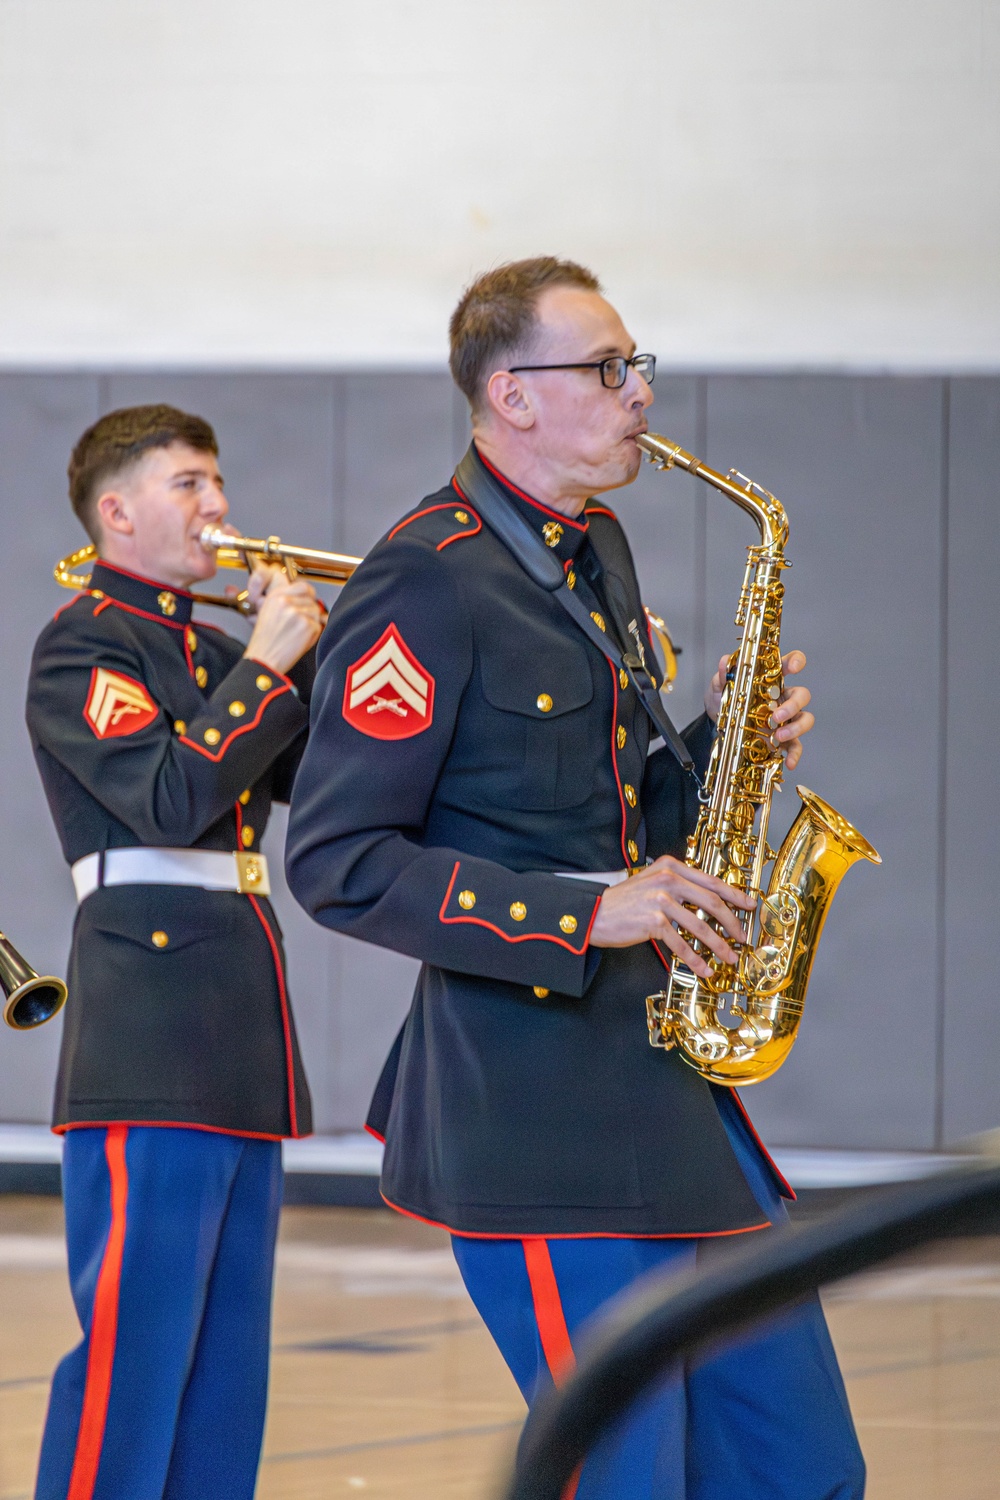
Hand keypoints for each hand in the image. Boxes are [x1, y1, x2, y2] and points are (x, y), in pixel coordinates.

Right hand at [243, 570, 323, 675]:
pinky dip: (312, 636)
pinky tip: (299, 641)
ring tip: (296, 635)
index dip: (308, 595)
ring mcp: (296, 612)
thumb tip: (306, 595)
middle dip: (309, 613)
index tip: (307, 602)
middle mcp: (285, 601)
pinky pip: (318, 627)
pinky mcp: (306, 625)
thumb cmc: (265, 641)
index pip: (303, 586)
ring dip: (310, 625)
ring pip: (316, 613)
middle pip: (312, 601)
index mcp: (275, 596)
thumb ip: (285, 600)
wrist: (263, 659)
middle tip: (298, 626)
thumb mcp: (268, 612)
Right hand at [589, 856, 755, 976]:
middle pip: (712, 902)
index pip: (711, 881)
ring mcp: (661, 900)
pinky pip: (681, 943)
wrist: (595, 912)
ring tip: (729, 957)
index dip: (734, 895)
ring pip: (700, 926)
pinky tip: (704, 968)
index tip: (749, 906)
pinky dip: (695, 959)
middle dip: (732, 922)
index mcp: (671, 867)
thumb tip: (708, 901)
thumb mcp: (652, 882)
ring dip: (718, 945)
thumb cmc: (625, 901)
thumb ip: (678, 885)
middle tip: (742, 937)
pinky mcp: (654, 921)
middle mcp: (668, 880)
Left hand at [704, 649, 813, 771]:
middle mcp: (782, 698)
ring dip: (796, 728)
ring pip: (805, 719)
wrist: (716, 725)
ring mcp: (785, 719)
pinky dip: (795, 754)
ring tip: (778, 736)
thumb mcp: (719, 687)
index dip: (796, 661)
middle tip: (776, 716)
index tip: (794, 667)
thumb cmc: (724, 700)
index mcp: (771, 680)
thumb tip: (724, 661)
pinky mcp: (782, 739)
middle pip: (802, 695)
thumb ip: (723, 675)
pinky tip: (789, 762)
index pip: (789, 664)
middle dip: (793, 705)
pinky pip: (796, 745)